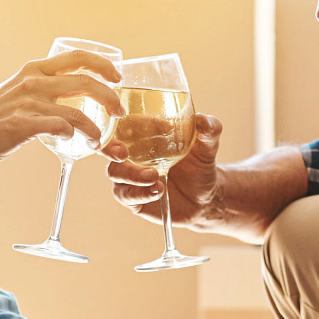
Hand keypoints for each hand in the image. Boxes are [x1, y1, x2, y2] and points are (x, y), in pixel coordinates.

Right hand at [0, 52, 119, 173]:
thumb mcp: (19, 89)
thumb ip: (42, 87)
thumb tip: (70, 95)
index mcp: (35, 69)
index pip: (77, 57)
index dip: (102, 64)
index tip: (117, 77)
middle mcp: (34, 81)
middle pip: (85, 81)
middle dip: (109, 96)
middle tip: (119, 111)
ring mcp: (30, 102)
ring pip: (77, 111)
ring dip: (95, 128)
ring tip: (100, 139)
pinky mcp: (25, 124)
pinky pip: (61, 128)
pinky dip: (74, 135)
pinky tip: (74, 142)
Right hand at [104, 112, 224, 229]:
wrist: (204, 197)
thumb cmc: (199, 165)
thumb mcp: (207, 146)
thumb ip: (209, 130)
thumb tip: (204, 120)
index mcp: (143, 134)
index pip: (124, 122)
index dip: (123, 121)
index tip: (134, 123)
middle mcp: (131, 153)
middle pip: (109, 147)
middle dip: (110, 149)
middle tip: (123, 153)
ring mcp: (128, 176)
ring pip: (115, 172)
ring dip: (131, 174)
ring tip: (154, 176)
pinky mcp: (132, 198)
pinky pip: (125, 195)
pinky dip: (139, 193)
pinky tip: (158, 190)